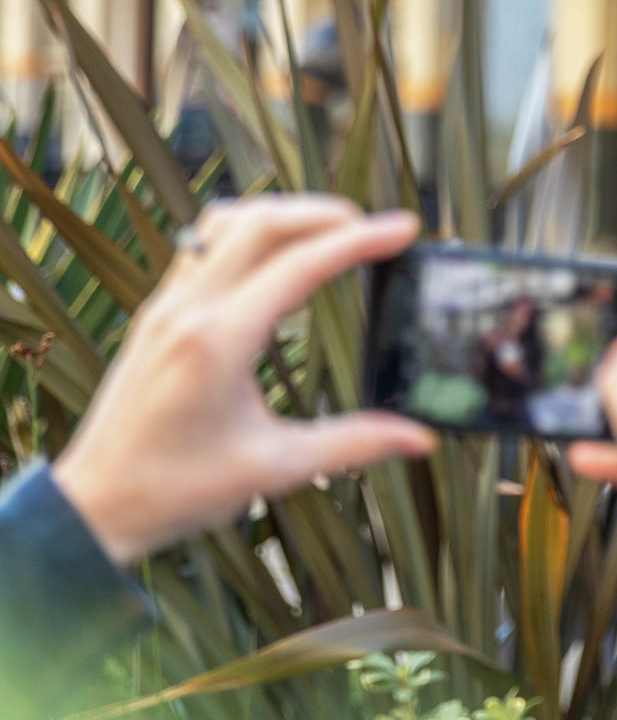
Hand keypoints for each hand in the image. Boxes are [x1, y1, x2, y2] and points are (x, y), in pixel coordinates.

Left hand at [52, 197, 436, 565]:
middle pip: (262, 223)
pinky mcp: (158, 315)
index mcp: (217, 342)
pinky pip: (205, 247)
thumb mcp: (274, 469)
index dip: (360, 241)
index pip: (300, 265)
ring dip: (285, 216)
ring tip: (331, 231)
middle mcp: (187, 311)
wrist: (93, 505)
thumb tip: (419, 439)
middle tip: (376, 228)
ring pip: (227, 224)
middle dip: (326, 214)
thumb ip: (353, 444)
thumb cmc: (174, 490)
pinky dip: (252, 235)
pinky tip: (280, 260)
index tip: (404, 230)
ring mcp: (167, 307)